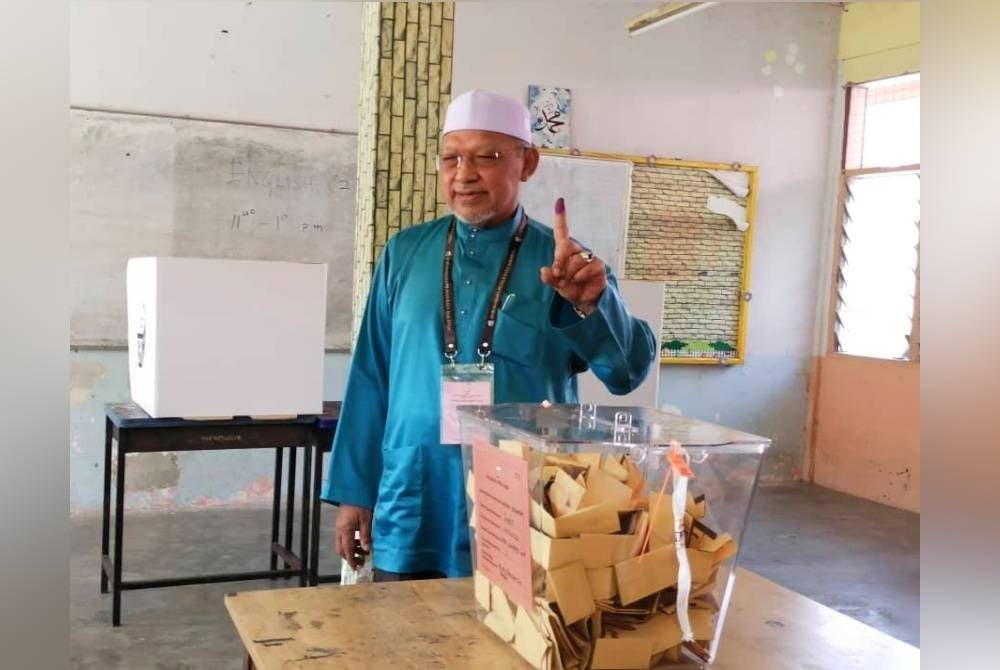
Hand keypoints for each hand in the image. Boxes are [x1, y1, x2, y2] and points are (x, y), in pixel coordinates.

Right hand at [334, 504, 372, 569]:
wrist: (354, 491)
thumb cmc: (361, 504)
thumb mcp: (366, 521)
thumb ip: (365, 536)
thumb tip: (366, 550)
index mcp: (345, 531)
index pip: (347, 550)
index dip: (351, 560)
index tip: (356, 567)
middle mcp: (339, 530)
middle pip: (340, 549)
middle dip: (349, 557)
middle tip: (359, 560)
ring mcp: (338, 526)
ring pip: (341, 543)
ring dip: (349, 549)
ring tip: (362, 550)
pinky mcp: (340, 523)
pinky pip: (342, 537)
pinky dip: (349, 542)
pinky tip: (358, 540)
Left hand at [540, 197, 606, 314]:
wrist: (585, 301)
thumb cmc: (570, 288)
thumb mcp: (556, 284)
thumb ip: (549, 278)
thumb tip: (544, 270)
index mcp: (566, 251)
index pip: (562, 233)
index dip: (561, 218)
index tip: (560, 202)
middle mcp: (578, 251)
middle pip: (565, 248)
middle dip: (559, 262)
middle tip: (558, 275)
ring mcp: (589, 257)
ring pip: (576, 260)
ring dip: (570, 274)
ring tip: (570, 282)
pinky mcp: (599, 265)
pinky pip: (588, 266)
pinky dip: (580, 276)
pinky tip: (578, 281)